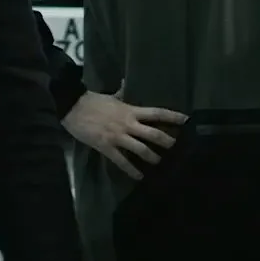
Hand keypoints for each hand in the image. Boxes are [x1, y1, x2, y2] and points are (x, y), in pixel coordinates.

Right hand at [63, 89, 187, 179]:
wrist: (72, 107)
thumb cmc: (92, 101)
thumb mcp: (110, 96)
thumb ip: (121, 92)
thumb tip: (125, 83)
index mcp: (130, 110)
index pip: (156, 113)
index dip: (173, 116)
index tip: (187, 120)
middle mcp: (128, 124)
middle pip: (153, 133)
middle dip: (168, 141)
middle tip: (180, 149)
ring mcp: (118, 136)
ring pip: (141, 149)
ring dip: (153, 157)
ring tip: (161, 164)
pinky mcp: (106, 147)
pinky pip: (121, 161)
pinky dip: (131, 170)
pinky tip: (139, 177)